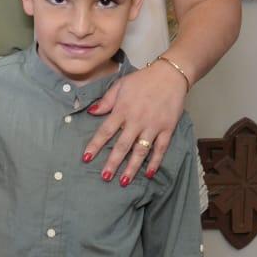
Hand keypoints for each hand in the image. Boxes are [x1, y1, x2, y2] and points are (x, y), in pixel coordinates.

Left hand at [82, 60, 188, 184]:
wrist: (170, 75)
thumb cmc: (143, 80)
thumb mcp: (120, 85)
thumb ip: (106, 101)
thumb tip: (91, 112)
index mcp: (122, 110)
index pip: (105, 131)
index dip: (95, 145)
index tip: (86, 158)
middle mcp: (136, 120)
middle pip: (122, 145)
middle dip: (113, 162)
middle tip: (105, 177)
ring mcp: (153, 126)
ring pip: (140, 151)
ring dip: (132, 167)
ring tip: (124, 181)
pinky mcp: (167, 128)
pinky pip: (160, 148)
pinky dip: (155, 161)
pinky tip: (149, 173)